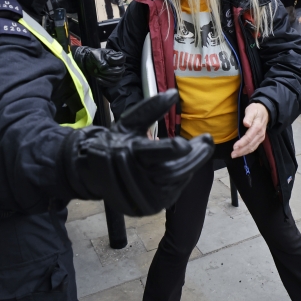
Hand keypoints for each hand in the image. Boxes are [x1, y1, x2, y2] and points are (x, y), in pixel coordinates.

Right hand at [65, 90, 215, 215]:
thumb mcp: (128, 123)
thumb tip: (174, 93)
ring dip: (190, 165)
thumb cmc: (113, 144)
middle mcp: (134, 178)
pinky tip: (183, 165)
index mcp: (127, 154)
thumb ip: (151, 108)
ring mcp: (142, 196)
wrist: (93, 173)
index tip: (189, 141)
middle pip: (173, 171)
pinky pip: (173, 191)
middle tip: (207, 141)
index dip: (172, 149)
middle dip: (195, 157)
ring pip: (176, 181)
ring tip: (196, 150)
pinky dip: (180, 177)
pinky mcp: (149, 207)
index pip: (154, 153)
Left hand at [72, 46, 124, 86]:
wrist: (88, 62)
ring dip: (105, 77)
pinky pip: (112, 84)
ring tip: (97, 73)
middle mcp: (119, 65)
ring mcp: (116, 73)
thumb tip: (104, 68)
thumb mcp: (96, 55)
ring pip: (116, 79)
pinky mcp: (112, 80)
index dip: (115, 61)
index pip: (122, 59)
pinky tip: (98, 78)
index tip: (107, 58)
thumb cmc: (94, 56)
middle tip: (99, 69)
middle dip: (108, 71)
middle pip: (119, 71)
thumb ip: (100, 61)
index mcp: (117, 56)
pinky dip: (104, 82)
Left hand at [231, 103, 268, 157]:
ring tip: (235, 155)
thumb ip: (248, 117)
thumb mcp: (251, 110)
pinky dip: (247, 151)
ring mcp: (261, 137)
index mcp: (257, 127)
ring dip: (244, 152)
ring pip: (252, 147)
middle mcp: (260, 134)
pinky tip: (241, 153)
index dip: (242, 143)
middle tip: (232, 154)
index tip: (234, 147)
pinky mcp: (260, 139)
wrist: (265, 111)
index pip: (249, 137)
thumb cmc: (256, 110)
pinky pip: (254, 146)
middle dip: (241, 150)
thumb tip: (246, 123)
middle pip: (251, 144)